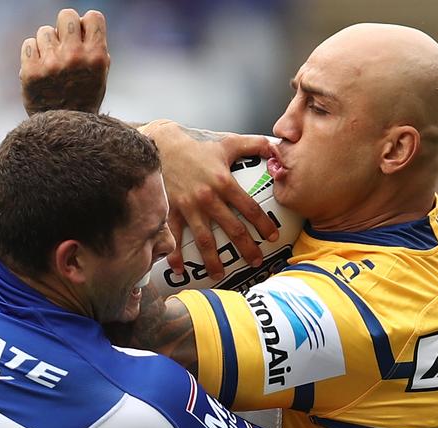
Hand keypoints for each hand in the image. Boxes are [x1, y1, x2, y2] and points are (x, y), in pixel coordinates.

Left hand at [20, 9, 109, 114]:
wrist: (65, 130)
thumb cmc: (84, 99)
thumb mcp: (100, 76)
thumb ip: (95, 49)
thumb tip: (83, 23)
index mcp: (97, 57)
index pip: (93, 16)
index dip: (87, 25)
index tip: (84, 36)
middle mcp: (75, 57)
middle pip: (66, 15)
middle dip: (65, 27)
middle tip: (65, 44)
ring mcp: (52, 63)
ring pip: (45, 31)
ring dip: (48, 45)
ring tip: (53, 64)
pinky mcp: (31, 71)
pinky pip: (29, 44)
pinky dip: (33, 55)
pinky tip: (41, 70)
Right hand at [140, 120, 278, 280]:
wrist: (160, 143)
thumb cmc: (196, 144)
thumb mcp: (227, 142)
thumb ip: (254, 144)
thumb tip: (276, 147)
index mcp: (224, 182)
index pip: (249, 207)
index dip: (262, 224)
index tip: (272, 238)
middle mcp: (207, 197)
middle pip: (231, 228)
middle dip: (245, 247)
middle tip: (256, 262)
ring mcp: (188, 206)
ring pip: (203, 239)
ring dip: (212, 260)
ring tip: (220, 275)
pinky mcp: (170, 209)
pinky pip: (174, 235)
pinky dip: (174, 254)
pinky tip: (179, 270)